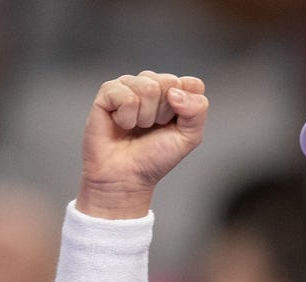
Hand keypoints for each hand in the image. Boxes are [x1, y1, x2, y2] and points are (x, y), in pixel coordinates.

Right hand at [77, 71, 207, 217]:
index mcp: (175, 94)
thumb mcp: (189, 137)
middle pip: (170, 82)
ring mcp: (129, 86)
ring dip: (145, 116)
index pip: (193, 84)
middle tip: (154, 127)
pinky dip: (126, 117)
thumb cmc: (156, 156)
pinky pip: (125, 95)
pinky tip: (122, 124)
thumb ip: (197, 111)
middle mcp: (153, 85)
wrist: (127, 176)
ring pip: (148, 87)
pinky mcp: (108, 92)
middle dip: (164, 112)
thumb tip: (175, 92)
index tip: (175, 124)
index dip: (187, 106)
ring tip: (137, 127)